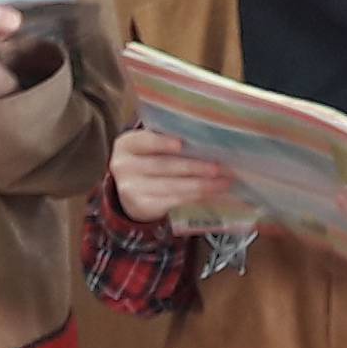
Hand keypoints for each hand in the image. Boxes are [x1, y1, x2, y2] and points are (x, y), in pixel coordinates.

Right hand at [108, 126, 237, 223]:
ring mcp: (130, 189)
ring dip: (202, 184)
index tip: (182, 144)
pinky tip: (212, 194)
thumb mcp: (151, 148)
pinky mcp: (142, 206)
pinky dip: (196, 197)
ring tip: (223, 182)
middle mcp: (123, 166)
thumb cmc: (150, 162)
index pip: (145, 141)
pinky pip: (173, 201)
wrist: (132, 192)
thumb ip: (170, 141)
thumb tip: (210, 142)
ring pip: (172, 185)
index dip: (163, 143)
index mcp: (126, 144)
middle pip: (164, 165)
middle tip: (220, 168)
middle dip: (195, 167)